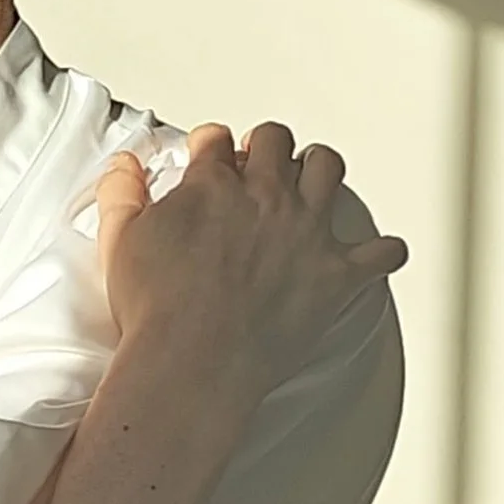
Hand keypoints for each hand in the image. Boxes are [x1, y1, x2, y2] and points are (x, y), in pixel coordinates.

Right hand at [93, 122, 406, 426]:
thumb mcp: (122, 241)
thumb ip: (121, 195)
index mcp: (214, 185)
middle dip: (266, 147)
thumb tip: (125, 169)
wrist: (194, 363)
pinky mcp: (334, 276)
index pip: (216, 140)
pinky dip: (382, 252)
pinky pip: (379, 254)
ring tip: (309, 183)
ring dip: (318, 170)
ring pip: (329, 169)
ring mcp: (305, 233)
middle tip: (259, 164)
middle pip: (277, 141)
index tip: (210, 156)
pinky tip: (377, 252)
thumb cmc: (159, 311)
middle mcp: (266, 197)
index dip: (211, 146)